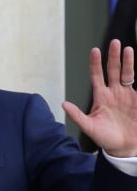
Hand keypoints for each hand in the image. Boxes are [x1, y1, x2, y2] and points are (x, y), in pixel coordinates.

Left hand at [63, 39, 136, 156]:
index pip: (97, 76)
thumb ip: (77, 115)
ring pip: (127, 73)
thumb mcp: (88, 127)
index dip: (95, 64)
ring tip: (127, 49)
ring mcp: (127, 95)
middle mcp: (114, 93)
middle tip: (114, 42)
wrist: (123, 148)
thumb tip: (63, 103)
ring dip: (127, 61)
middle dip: (113, 57)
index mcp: (101, 97)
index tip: (95, 50)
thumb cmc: (105, 138)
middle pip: (113, 70)